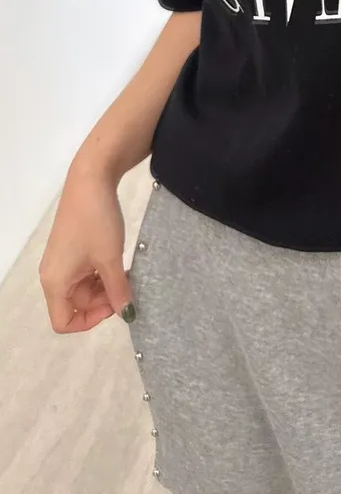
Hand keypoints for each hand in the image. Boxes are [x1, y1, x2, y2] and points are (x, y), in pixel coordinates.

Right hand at [39, 163, 135, 332]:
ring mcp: (62, 260)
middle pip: (76, 304)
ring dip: (105, 285)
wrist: (91, 179)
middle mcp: (53, 274)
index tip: (114, 304)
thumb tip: (126, 314)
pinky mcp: (71, 247)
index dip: (90, 321)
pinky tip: (119, 260)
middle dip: (103, 300)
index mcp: (55, 282)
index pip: (63, 321)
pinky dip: (101, 271)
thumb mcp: (110, 258)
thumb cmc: (97, 221)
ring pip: (83, 288)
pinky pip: (85, 271)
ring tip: (126, 271)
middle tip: (128, 285)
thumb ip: (118, 290)